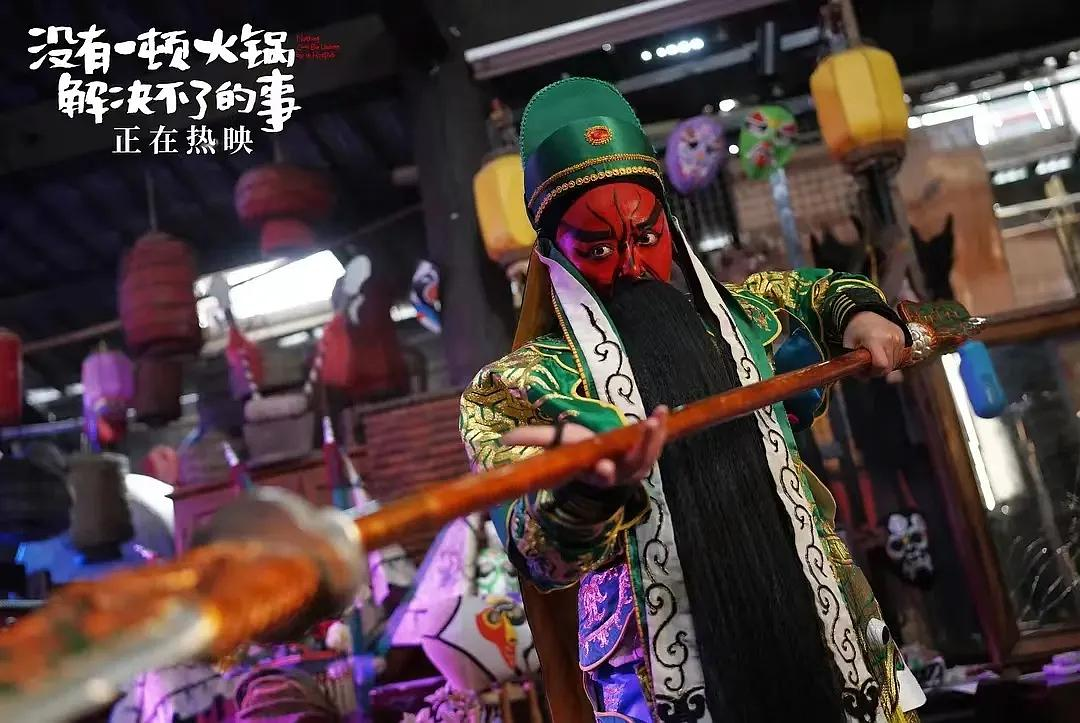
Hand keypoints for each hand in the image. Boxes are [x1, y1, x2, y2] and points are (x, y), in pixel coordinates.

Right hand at [500, 406, 668, 488]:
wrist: (599, 463)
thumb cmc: (576, 453)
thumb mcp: (555, 447)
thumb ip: (533, 441)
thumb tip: (503, 438)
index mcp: (595, 474)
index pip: (599, 477)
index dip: (602, 473)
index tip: (602, 467)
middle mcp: (619, 473)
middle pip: (632, 466)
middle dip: (638, 452)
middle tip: (645, 430)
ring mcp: (636, 466)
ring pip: (649, 454)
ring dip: (654, 436)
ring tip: (657, 416)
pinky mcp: (647, 454)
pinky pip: (656, 443)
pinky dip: (660, 428)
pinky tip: (661, 411)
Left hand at [842, 311, 906, 376]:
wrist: (865, 312)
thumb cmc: (855, 329)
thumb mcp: (848, 345)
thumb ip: (854, 363)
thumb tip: (862, 379)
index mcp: (875, 339)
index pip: (881, 365)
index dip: (873, 372)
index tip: (866, 370)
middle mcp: (890, 338)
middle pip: (889, 366)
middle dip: (878, 370)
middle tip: (868, 365)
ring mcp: (899, 338)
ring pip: (895, 363)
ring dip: (885, 364)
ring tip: (875, 357)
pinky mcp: (903, 337)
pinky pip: (900, 355)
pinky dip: (891, 358)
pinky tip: (882, 352)